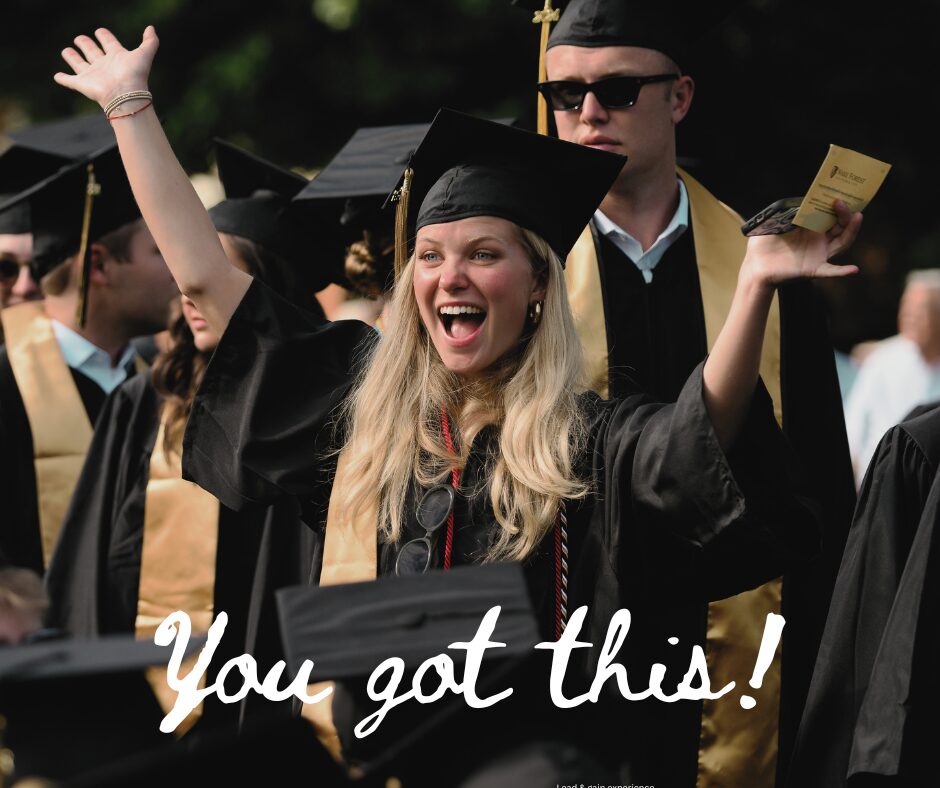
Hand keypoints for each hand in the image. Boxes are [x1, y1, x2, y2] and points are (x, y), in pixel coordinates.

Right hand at [54, 26, 158, 109]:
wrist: (126, 95)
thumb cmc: (135, 75)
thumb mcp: (144, 54)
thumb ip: (150, 41)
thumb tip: (151, 28)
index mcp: (117, 57)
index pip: (109, 43)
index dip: (105, 36)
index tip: (100, 31)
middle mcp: (104, 66)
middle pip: (92, 52)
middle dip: (86, 45)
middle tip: (79, 39)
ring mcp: (93, 75)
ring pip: (79, 65)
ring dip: (72, 58)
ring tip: (66, 51)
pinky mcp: (82, 84)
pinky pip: (70, 81)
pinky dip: (63, 79)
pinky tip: (56, 76)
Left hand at [742, 199, 862, 289]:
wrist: (756, 265)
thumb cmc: (764, 244)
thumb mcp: (775, 223)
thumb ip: (787, 213)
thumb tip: (800, 202)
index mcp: (810, 227)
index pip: (830, 214)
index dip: (836, 205)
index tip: (837, 193)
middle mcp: (819, 239)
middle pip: (841, 226)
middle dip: (845, 213)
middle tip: (840, 201)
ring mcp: (818, 254)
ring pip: (842, 242)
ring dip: (851, 230)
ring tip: (858, 217)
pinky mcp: (813, 268)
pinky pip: (830, 271)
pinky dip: (842, 271)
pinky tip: (853, 269)